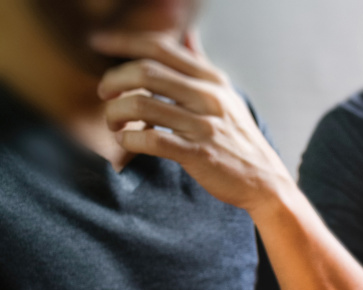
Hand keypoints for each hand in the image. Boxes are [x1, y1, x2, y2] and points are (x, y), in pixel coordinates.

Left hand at [92, 30, 290, 213]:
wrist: (265, 181)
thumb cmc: (239, 140)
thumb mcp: (227, 97)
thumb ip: (201, 66)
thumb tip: (187, 35)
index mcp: (212, 80)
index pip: (160, 48)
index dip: (123, 42)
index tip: (98, 44)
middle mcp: (209, 98)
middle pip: (145, 72)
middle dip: (113, 80)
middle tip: (104, 93)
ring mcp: (204, 126)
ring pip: (141, 106)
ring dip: (115, 113)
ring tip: (112, 123)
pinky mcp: (198, 154)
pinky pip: (151, 140)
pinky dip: (129, 140)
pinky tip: (125, 143)